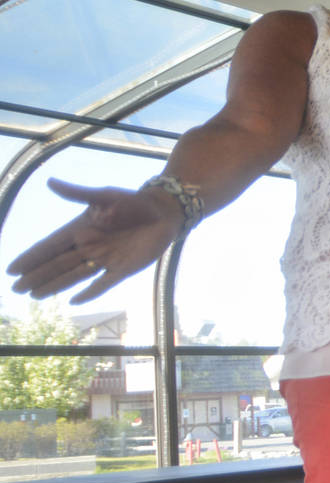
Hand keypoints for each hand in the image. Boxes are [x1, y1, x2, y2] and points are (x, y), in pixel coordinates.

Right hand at [7, 179, 180, 302]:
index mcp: (80, 230)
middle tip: (16, 289)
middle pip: (56, 265)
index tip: (12, 269)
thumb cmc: (132, 201)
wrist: (163, 212)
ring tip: (34, 295)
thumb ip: (76, 193)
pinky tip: (73, 301)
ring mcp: (104, 260)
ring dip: (53, 286)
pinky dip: (88, 292)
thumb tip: (50, 182)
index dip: (31, 258)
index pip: (49, 247)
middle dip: (36, 276)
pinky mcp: (123, 269)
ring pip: (73, 276)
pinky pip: (102, 284)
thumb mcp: (103, 196)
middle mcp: (88, 247)